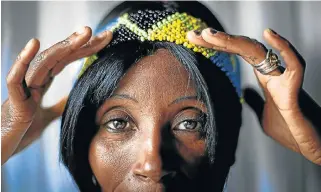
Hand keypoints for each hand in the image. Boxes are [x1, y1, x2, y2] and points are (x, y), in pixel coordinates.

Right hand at [1, 26, 112, 163]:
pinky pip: (16, 79)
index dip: (85, 49)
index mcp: (42, 83)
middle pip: (58, 57)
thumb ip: (60, 105)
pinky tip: (34, 45)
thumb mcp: (48, 116)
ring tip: (83, 35)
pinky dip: (23, 61)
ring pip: (42, 63)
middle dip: (79, 43)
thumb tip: (74, 97)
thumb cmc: (21, 130)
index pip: (66, 60)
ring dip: (63, 47)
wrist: (2, 148)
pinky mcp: (13, 102)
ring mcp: (24, 89)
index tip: (105, 40)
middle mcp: (33, 81)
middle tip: (98, 31)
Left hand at [187, 28, 320, 164]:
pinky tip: (269, 34)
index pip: (237, 54)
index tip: (194, 39)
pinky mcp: (296, 91)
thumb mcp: (263, 114)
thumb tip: (244, 91)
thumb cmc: (290, 130)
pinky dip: (284, 48)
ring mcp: (283, 80)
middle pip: (243, 49)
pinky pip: (294, 65)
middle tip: (192, 34)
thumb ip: (253, 100)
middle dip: (217, 40)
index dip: (216, 45)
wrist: (311, 146)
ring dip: (234, 42)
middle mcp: (273, 74)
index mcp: (264, 78)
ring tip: (210, 34)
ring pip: (260, 52)